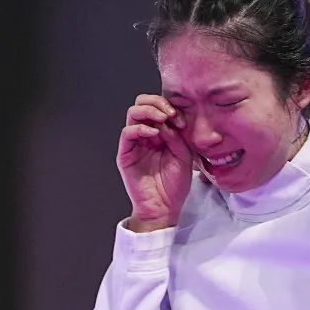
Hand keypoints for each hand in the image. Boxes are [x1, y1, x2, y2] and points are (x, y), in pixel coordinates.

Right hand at [116, 94, 193, 231]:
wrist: (165, 207)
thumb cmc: (174, 184)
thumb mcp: (184, 155)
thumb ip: (177, 136)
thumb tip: (168, 120)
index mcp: (160, 134)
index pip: (158, 108)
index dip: (169, 107)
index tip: (182, 118)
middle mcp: (146, 135)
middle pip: (142, 104)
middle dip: (157, 102)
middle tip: (171, 113)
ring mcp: (135, 143)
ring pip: (133, 114)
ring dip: (149, 111)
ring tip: (163, 119)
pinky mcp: (126, 154)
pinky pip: (127, 133)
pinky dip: (140, 128)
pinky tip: (154, 133)